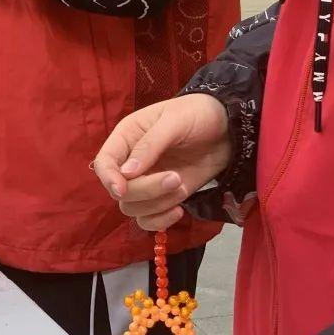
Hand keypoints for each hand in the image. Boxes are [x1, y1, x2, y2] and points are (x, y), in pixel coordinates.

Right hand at [93, 93, 231, 230]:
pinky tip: (179, 210)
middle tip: (175, 179)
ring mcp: (148, 182)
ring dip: (157, 205)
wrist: (229, 128)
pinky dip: (161, 221)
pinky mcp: (164, 198)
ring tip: (182, 186)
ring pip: (134, 209)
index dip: (109, 178)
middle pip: (120, 191)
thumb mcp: (174, 121)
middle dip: (146, 190)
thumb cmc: (198, 114)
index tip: (123, 189)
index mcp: (127, 137)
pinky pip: (149, 220)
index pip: (104, 163)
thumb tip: (126, 173)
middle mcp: (132, 162)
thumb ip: (150, 145)